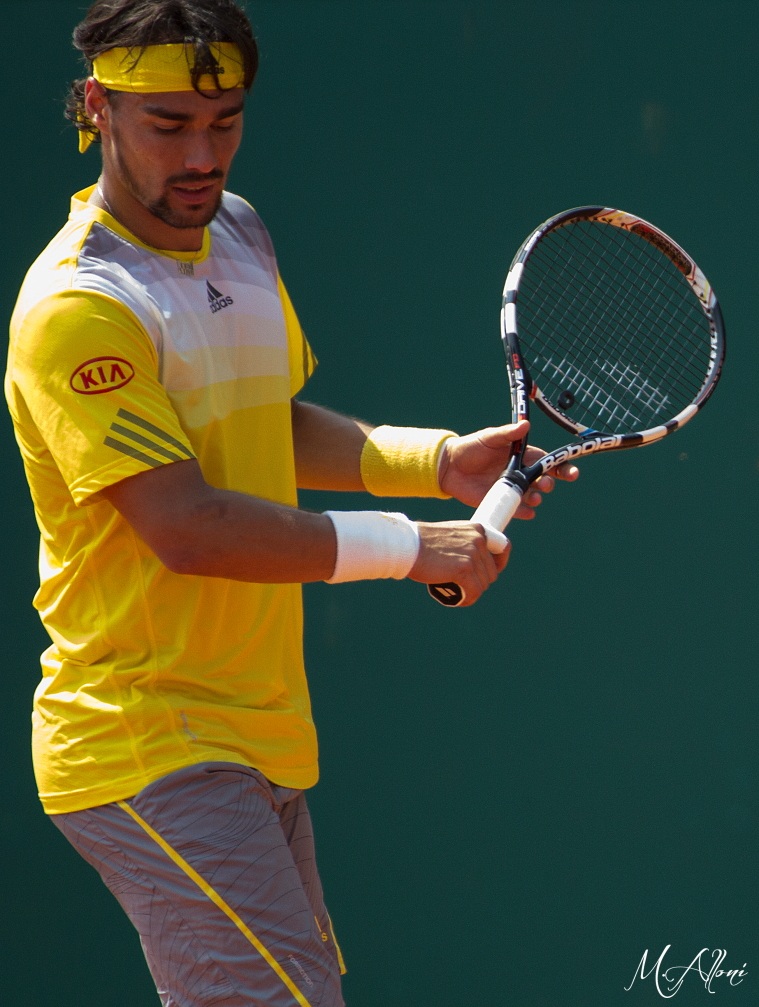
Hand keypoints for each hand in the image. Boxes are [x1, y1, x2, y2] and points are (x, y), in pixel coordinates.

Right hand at [408, 521, 509, 606]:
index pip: (503, 547)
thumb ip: (463, 544)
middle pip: (491, 572)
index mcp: (477, 529)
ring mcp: (472, 555)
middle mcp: (478, 540)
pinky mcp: (464, 570)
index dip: (499, 564)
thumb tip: (473, 565)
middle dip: (478, 582)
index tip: (489, 573)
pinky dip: (466, 599)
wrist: (406, 545)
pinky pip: (473, 592)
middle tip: (462, 585)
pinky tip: (457, 600)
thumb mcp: (449, 535)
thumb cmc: (421, 543)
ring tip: (456, 593)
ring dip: (471, 592)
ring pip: (482, 584)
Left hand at [438, 422, 578, 516]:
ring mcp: (511, 489)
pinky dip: (524, 512)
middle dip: (550, 483)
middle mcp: (519, 473)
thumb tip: (526, 425)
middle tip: (546, 484)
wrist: (449, 466)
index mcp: (522, 456)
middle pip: (543, 480)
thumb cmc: (471, 447)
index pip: (547, 462)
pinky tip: (528, 512)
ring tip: (536, 497)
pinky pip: (517, 509)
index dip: (562, 467)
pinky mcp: (500, 501)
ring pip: (532, 496)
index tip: (573, 472)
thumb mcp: (489, 437)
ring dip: (537, 497)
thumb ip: (508, 434)